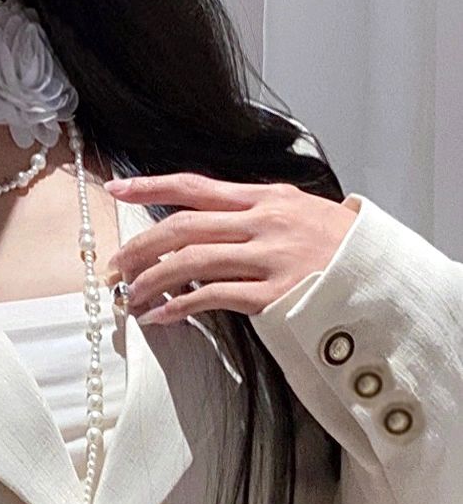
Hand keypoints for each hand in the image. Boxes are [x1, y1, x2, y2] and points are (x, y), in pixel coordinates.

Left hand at [102, 173, 358, 325]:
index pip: (195, 186)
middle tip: (114, 265)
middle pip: (183, 226)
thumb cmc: (345, 249)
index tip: (116, 189)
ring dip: (151, 280)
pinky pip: (211, 298)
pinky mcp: (273, 295)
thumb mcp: (305, 212)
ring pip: (190, 262)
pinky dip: (178, 308)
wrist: (389, 280)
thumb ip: (261, 212)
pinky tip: (160, 317)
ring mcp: (268, 258)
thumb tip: (219, 217)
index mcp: (266, 198)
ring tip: (130, 296)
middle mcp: (263, 222)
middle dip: (140, 246)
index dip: (150, 186)